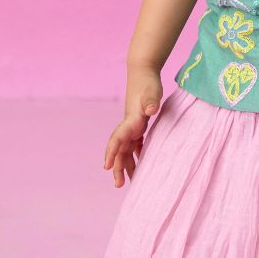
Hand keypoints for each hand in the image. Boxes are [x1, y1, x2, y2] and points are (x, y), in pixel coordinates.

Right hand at [103, 67, 163, 187]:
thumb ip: (151, 101)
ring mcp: (132, 126)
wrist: (143, 72)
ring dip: (127, 165)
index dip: (112, 153)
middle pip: (119, 150)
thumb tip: (151, 110)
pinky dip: (136, 155)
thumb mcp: (152, 91)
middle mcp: (128, 125)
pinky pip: (134, 144)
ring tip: (131, 182)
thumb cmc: (148, 82)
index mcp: (130, 120)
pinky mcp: (138, 125)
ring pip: (126, 150)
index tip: (107, 167)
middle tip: (119, 185)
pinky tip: (141, 164)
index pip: (117, 139)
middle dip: (118, 167)